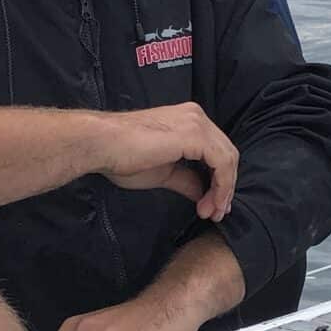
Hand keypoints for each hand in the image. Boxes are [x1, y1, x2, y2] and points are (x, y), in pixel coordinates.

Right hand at [90, 103, 237, 219]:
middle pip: (226, 154)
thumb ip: (186, 179)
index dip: (220, 180)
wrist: (102, 144)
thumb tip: (201, 194)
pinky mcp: (194, 134)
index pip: (216, 151)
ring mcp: (197, 123)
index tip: (211, 206)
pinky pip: (221, 163)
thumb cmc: (123, 155)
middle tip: (215, 213)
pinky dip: (221, 186)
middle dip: (225, 187)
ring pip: (228, 159)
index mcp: (188, 121)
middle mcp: (196, 116)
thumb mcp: (163, 173)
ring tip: (211, 213)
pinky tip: (209, 203)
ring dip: (223, 190)